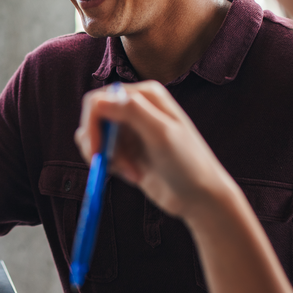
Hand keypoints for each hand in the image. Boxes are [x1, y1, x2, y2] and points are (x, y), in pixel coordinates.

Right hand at [75, 81, 235, 219]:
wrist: (200, 197)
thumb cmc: (188, 164)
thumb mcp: (161, 134)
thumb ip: (131, 112)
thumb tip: (98, 101)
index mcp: (144, 95)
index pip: (99, 100)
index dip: (91, 125)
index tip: (97, 151)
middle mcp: (135, 107)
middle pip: (93, 118)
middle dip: (97, 144)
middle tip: (105, 165)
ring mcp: (130, 129)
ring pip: (95, 137)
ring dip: (107, 158)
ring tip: (132, 173)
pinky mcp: (127, 150)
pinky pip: (103, 153)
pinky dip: (111, 166)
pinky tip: (134, 175)